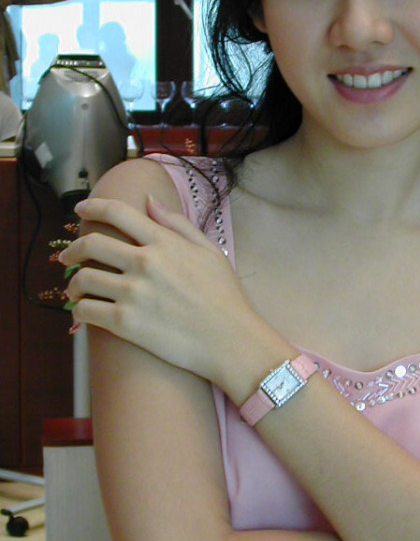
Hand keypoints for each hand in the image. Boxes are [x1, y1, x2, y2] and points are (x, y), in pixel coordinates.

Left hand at [60, 195, 248, 381]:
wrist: (230, 339)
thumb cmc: (225, 295)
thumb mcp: (208, 250)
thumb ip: (177, 223)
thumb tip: (149, 201)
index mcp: (163, 242)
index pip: (116, 213)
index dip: (92, 206)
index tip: (80, 209)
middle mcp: (144, 262)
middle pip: (90, 244)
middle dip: (72, 249)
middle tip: (67, 256)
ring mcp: (133, 293)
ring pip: (82, 279)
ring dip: (73, 283)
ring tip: (76, 290)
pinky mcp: (125, 324)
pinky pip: (85, 311)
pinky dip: (78, 311)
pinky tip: (83, 312)